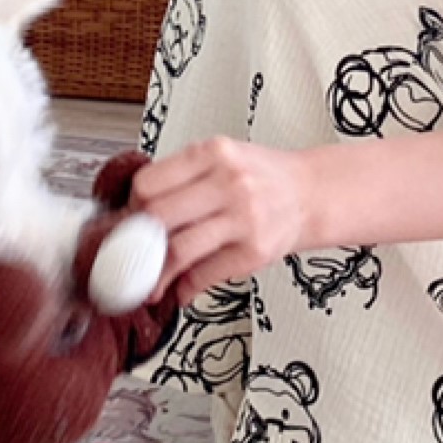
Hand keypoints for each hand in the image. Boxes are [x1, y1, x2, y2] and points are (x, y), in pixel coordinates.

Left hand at [134, 136, 316, 300]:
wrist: (312, 194)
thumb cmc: (263, 177)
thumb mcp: (223, 157)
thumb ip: (183, 177)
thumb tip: (135, 210)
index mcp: (213, 153)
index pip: (150, 182)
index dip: (132, 206)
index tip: (130, 219)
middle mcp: (228, 182)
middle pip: (158, 216)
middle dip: (138, 241)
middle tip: (133, 252)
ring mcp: (243, 217)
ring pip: (177, 250)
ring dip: (156, 274)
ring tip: (150, 282)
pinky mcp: (253, 251)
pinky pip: (204, 275)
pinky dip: (185, 289)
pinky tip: (182, 289)